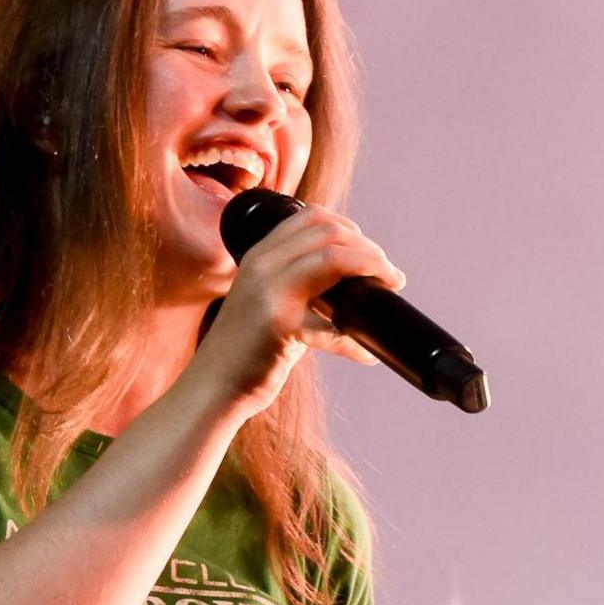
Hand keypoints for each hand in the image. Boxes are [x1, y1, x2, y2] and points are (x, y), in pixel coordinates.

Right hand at [184, 204, 405, 419]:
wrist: (214, 386)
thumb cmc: (247, 350)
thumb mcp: (267, 300)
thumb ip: (298, 283)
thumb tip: (351, 283)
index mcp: (260, 255)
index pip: (313, 217)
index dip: (351, 230)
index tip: (371, 255)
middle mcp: (262, 264)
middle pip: (329, 231)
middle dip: (370, 249)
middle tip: (389, 275)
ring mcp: (268, 291)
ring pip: (333, 258)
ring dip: (373, 269)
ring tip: (389, 289)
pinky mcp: (279, 325)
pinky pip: (334, 323)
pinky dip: (356, 340)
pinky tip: (366, 353)